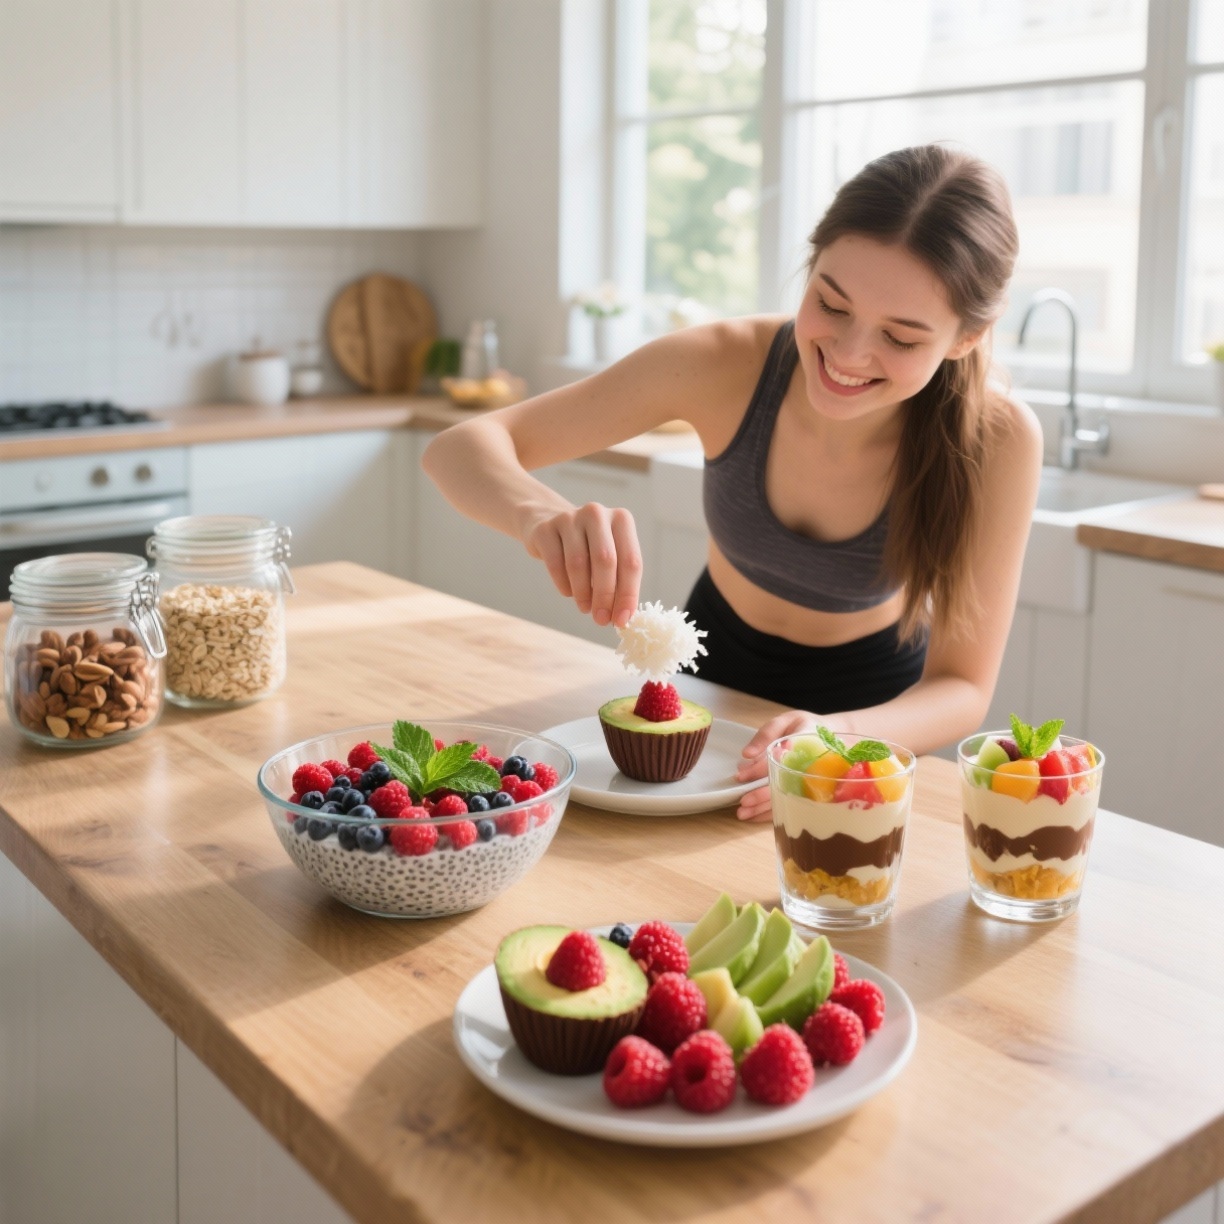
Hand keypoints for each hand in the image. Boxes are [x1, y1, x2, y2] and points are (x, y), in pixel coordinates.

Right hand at [524, 502, 642, 627]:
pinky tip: (568, 592)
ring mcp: (569, 518)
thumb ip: (619, 582)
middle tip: (601, 619)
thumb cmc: (586, 547)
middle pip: (605, 560)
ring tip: (585, 607)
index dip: (628, 594)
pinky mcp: (545, 529)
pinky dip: (563, 584)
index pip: (631, 561)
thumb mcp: (609, 557)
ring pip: (578, 564)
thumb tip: (623, 617)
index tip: (623, 619)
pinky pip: (556, 564)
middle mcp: (596, 514)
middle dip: (605, 596)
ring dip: (583, 593)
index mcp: (621, 520)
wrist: (547, 523)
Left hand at [734, 710, 825, 821]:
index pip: (781, 759)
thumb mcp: (786, 720)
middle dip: (763, 794)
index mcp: (807, 744)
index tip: (741, 775)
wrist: (832, 736)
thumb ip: (767, 734)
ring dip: (765, 808)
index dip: (759, 768)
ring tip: (744, 813)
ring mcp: (812, 781)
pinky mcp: (809, 791)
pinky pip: (790, 803)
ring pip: (787, 797)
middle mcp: (812, 766)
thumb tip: (747, 754)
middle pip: (785, 783)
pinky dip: (772, 812)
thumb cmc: (804, 727)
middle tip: (743, 801)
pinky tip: (756, 816)